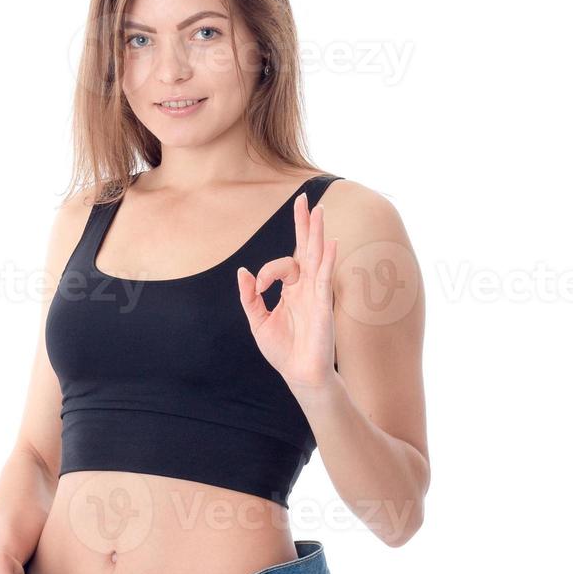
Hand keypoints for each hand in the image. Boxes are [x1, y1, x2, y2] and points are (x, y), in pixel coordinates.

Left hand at [236, 190, 338, 389]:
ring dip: (317, 234)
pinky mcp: (322, 305)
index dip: (266, 272)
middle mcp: (307, 287)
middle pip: (306, 248)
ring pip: (316, 257)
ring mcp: (316, 293)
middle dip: (304, 224)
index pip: (281, 265)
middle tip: (304, 199)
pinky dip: (327, 260)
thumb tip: (243, 272)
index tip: (258, 288)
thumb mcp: (258, 321)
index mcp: (292, 289)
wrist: (299, 374)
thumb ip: (250, 297)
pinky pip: (324, 278)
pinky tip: (329, 243)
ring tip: (318, 211)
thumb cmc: (283, 350)